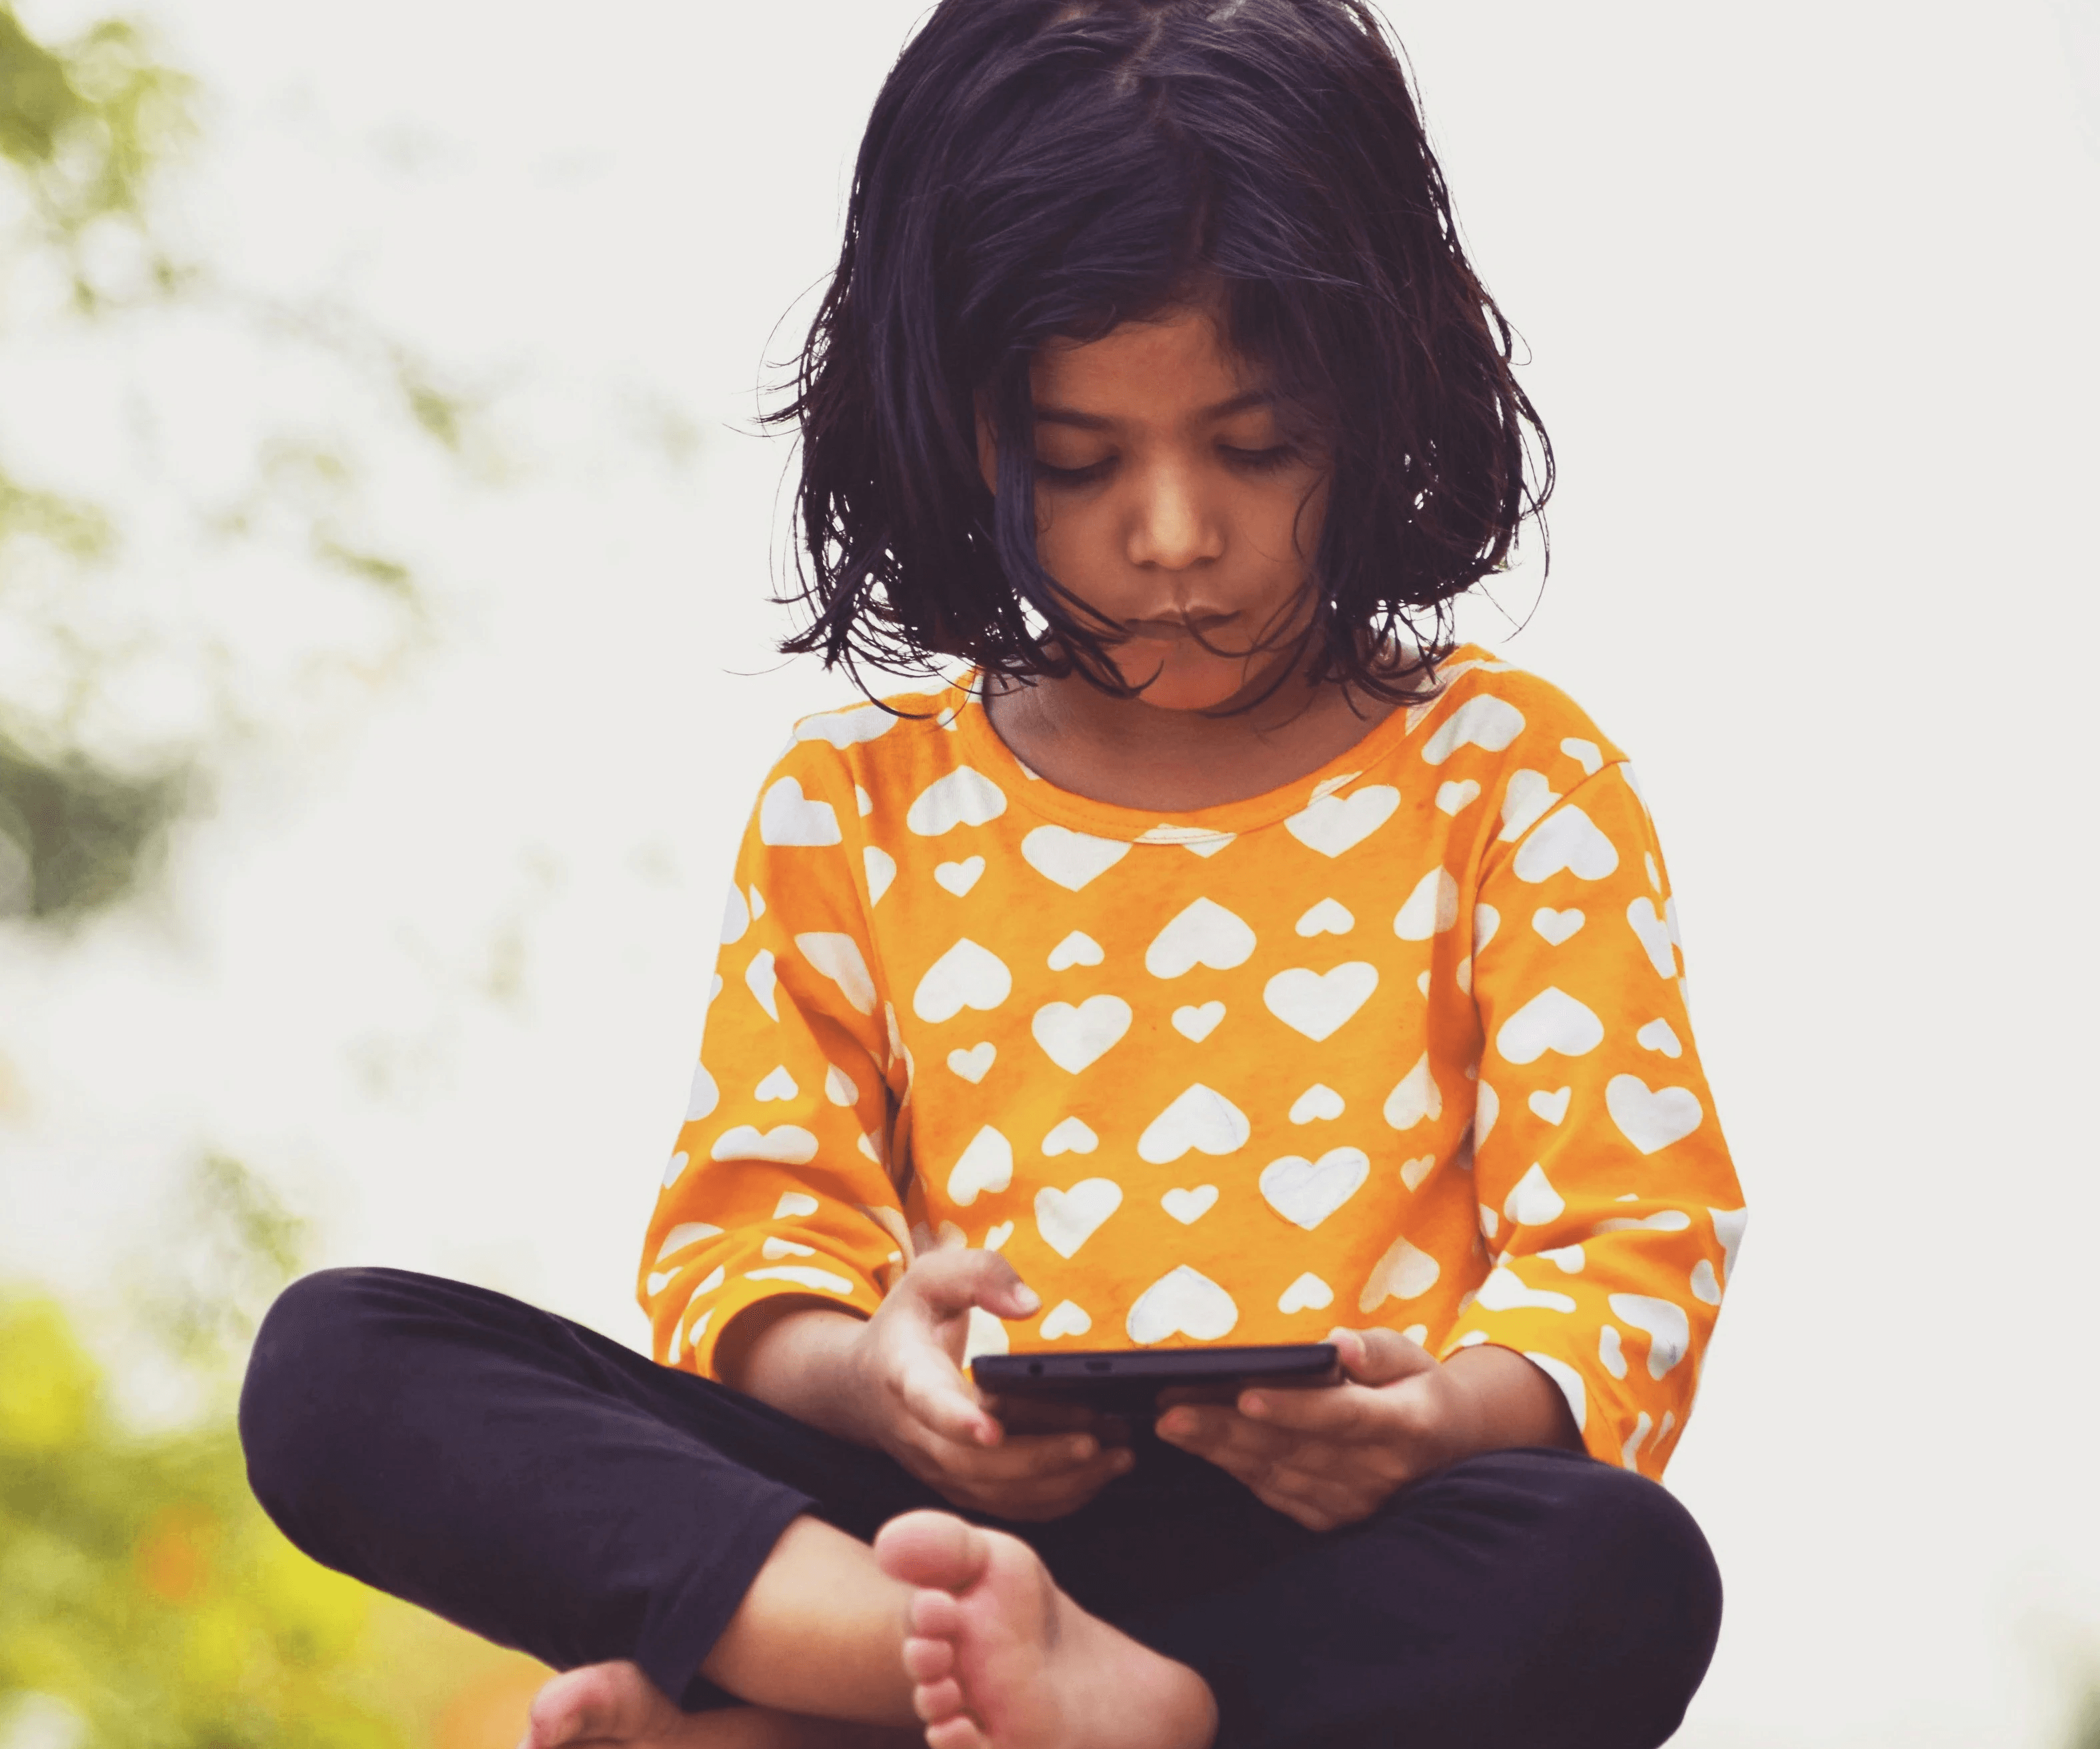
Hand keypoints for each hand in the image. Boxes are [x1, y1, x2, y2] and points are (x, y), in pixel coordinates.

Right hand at [841, 1246, 1130, 1520]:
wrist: (865, 1384)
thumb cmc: (908, 1324)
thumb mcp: (930, 1279)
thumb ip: (978, 1275)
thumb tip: (1029, 1304)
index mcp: (906, 1374)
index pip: (927, 1402)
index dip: (957, 1419)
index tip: (991, 1429)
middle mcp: (918, 1432)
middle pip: (974, 1464)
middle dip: (1038, 1458)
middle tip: (1095, 1441)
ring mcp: (938, 1467)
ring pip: (996, 1494)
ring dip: (1059, 1482)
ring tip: (1116, 1457)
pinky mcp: (960, 1486)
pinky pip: (1007, 1506)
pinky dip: (1055, 1498)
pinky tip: (1097, 1476)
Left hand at [1154, 1327, 1568, 1531]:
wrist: (1448, 1446)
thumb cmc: (1416, 1387)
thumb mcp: (1411, 1355)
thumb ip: (1376, 1350)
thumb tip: (1338, 1345)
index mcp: (1404, 1425)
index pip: (1341, 1417)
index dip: (1293, 1408)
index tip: (1245, 1394)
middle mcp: (1379, 1472)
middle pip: (1293, 1449)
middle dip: (1227, 1429)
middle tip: (1171, 1410)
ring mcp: (1355, 1503)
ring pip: (1275, 1474)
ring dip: (1219, 1450)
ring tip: (1170, 1422)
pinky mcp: (1333, 1518)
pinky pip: (1276, 1495)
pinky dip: (1235, 1470)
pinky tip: (1200, 1446)